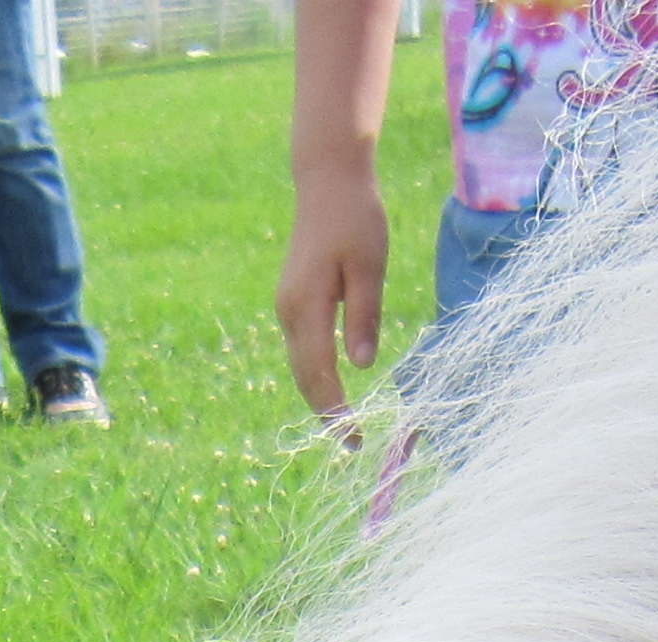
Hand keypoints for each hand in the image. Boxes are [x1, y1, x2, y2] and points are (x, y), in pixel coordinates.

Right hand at [277, 165, 391, 429]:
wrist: (327, 182)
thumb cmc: (356, 218)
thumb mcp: (370, 267)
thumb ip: (364, 317)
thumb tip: (362, 367)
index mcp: (306, 306)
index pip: (319, 374)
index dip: (336, 412)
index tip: (355, 439)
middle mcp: (288, 312)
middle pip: (304, 378)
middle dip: (326, 413)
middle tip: (352, 444)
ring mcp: (286, 307)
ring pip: (300, 366)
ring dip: (320, 396)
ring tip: (346, 423)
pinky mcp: (292, 301)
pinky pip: (302, 349)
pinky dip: (316, 373)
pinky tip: (336, 387)